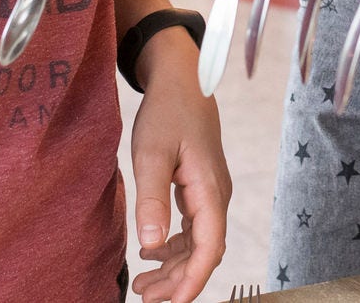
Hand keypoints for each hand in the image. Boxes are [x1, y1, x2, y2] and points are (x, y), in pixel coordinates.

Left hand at [127, 31, 231, 301]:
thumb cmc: (167, 112)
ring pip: (199, 242)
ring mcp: (211, 192)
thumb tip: (150, 246)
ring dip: (174, 267)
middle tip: (145, 299)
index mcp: (209, 190)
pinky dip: (174, 247)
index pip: (209, 248)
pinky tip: (152, 253)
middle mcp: (216, 196)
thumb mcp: (151, 155)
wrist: (182, 79)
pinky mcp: (201, 187)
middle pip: (204, 252)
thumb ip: (152, 200)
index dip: (192, 281)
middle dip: (178, 281)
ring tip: (143, 286)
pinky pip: (194, 228)